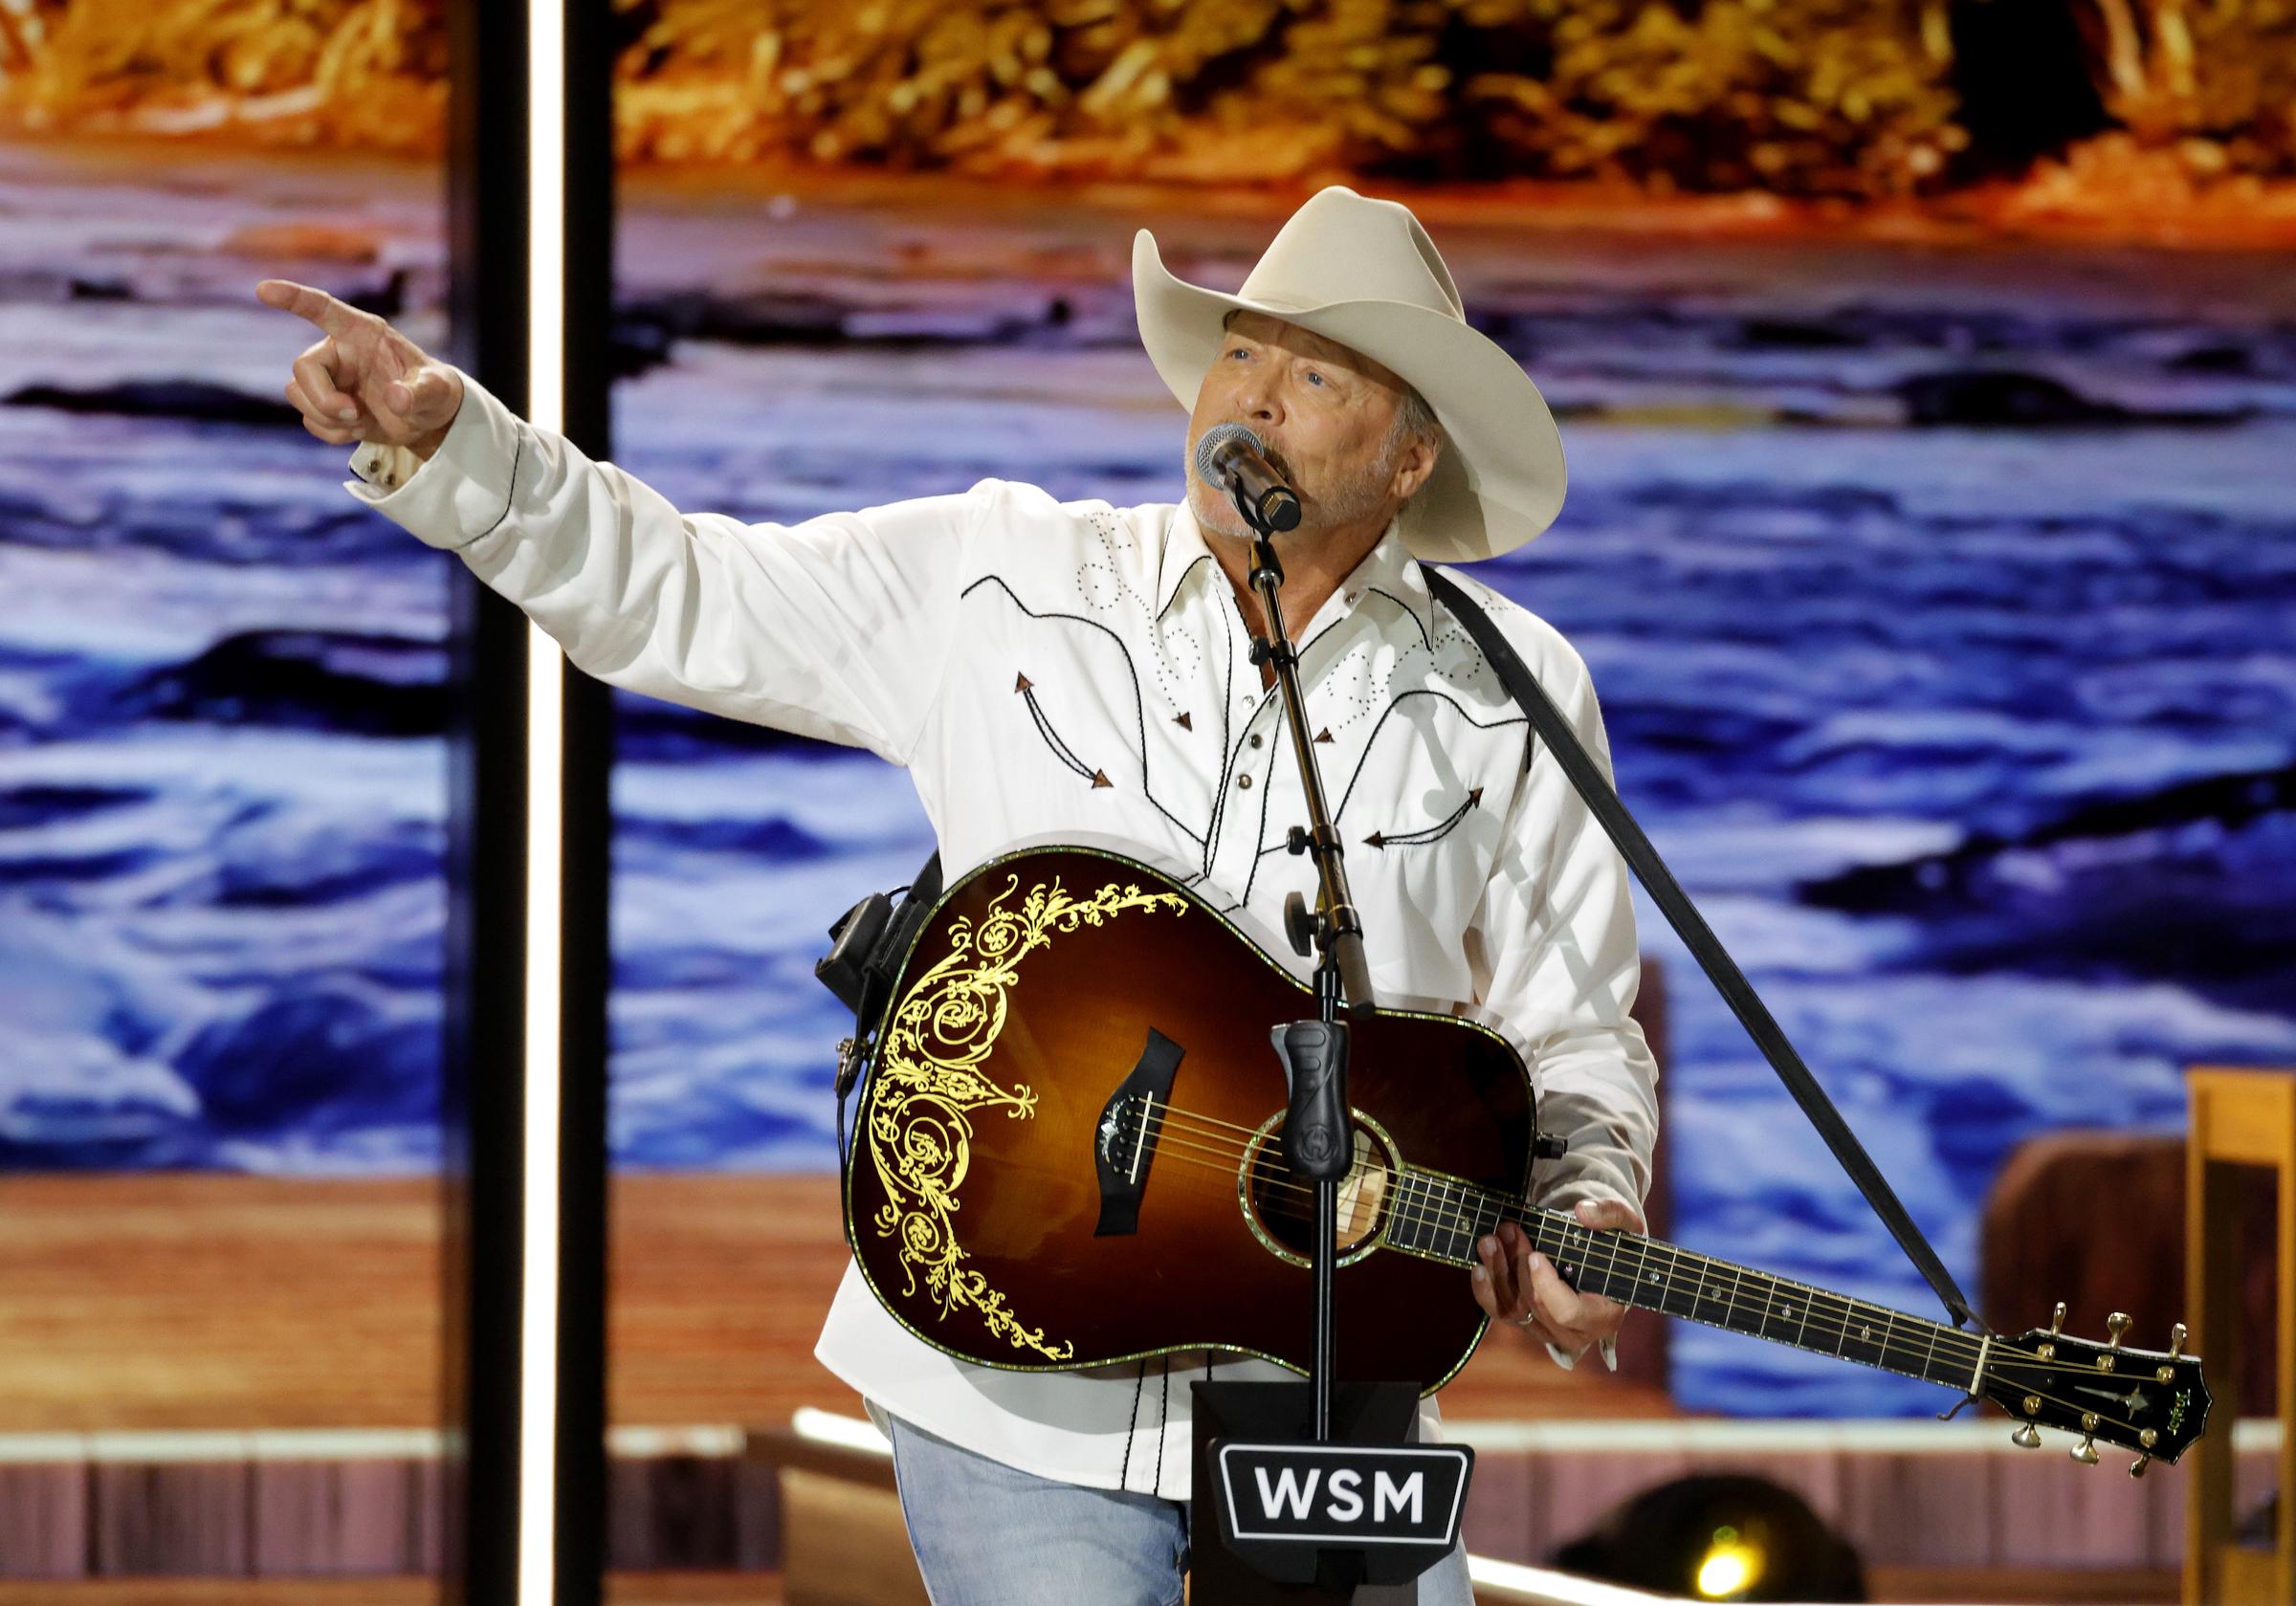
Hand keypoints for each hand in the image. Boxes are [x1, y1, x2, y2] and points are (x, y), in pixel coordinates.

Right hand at [256, 278, 463, 457]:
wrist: (428, 420)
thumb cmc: (434, 392)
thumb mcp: (439, 391)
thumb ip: (422, 392)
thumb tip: (396, 398)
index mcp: (363, 333)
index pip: (323, 309)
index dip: (294, 298)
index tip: (265, 290)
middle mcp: (339, 351)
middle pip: (302, 368)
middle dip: (323, 398)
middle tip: (354, 415)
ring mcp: (329, 379)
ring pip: (297, 394)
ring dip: (327, 417)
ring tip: (361, 422)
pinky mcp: (325, 404)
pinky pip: (309, 420)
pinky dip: (330, 432)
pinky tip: (357, 430)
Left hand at [1469, 1197, 1641, 1364]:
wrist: (1600, 1259)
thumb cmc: (1616, 1246)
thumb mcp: (1626, 1226)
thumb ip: (1611, 1214)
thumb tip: (1584, 1212)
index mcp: (1603, 1316)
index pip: (1569, 1312)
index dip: (1547, 1287)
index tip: (1536, 1256)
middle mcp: (1574, 1333)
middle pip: (1536, 1306)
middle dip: (1518, 1266)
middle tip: (1508, 1229)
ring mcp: (1547, 1331)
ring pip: (1515, 1311)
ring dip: (1498, 1274)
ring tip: (1489, 1240)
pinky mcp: (1527, 1323)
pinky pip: (1501, 1313)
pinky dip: (1486, 1291)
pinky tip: (1479, 1267)